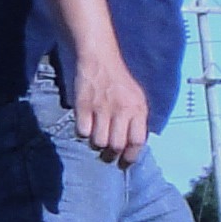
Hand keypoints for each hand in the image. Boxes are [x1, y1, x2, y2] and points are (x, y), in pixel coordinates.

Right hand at [66, 51, 148, 165]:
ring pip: (99, 142)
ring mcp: (101, 108)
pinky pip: (83, 132)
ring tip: (97, 134)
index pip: (137, 141)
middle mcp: (121, 109)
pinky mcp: (83, 106)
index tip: (125, 161)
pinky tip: (86, 124)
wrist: (99, 59)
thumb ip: (137, 120)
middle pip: (116, 145)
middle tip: (107, 152)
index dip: (131, 155)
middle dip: (111, 153)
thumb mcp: (137, 98)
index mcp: (138, 108)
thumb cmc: (119, 82)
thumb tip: (134, 146)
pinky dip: (83, 132)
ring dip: (97, 143)